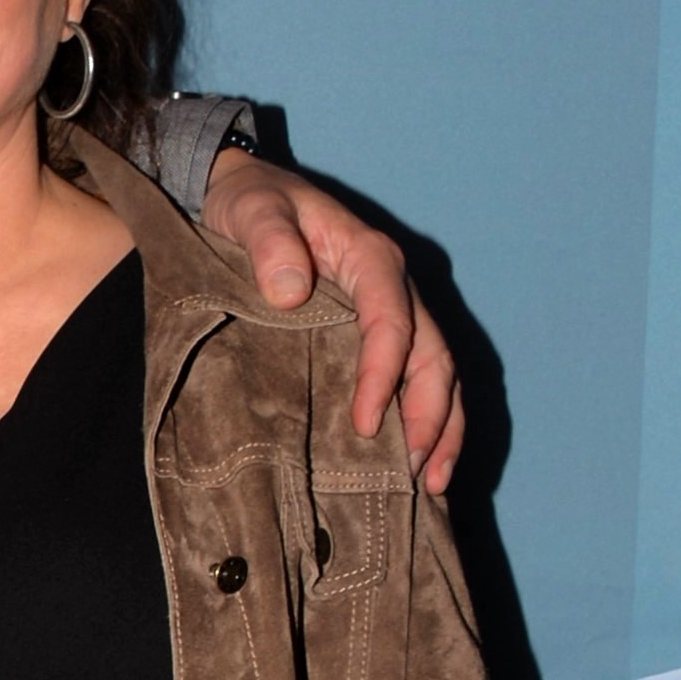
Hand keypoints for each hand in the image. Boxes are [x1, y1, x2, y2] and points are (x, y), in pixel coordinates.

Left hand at [198, 148, 462, 496]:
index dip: (385, 373)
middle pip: (433, 354)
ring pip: (437, 372)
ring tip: (430, 483)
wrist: (240, 195)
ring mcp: (390, 310)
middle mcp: (392, 286)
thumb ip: (269, 241)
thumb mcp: (250, 210)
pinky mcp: (375, 334)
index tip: (363, 423)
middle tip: (413, 473)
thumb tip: (290, 291)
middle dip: (430, 415)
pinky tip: (416, 465)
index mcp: (369, 257)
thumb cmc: (247, 203)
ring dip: (440, 427)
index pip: (393, 320)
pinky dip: (424, 420)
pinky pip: (415, 377)